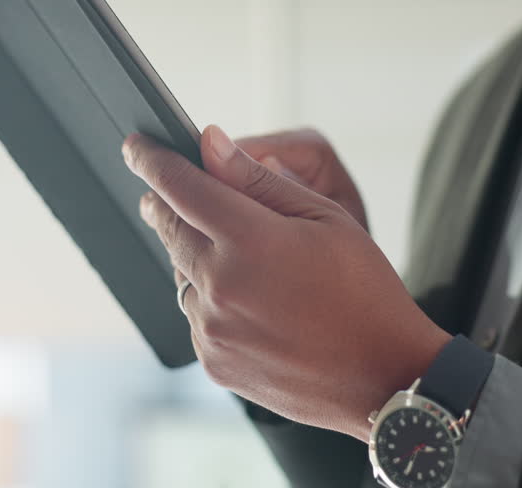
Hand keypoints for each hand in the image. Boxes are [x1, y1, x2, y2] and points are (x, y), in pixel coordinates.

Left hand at [123, 125, 450, 441]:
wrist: (384, 377)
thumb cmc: (365, 290)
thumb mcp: (325, 218)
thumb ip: (259, 180)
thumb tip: (210, 144)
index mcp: (250, 241)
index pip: (180, 186)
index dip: (152, 160)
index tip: (136, 145)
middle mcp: (220, 286)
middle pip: (170, 227)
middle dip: (164, 202)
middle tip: (163, 187)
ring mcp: (213, 330)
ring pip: (181, 272)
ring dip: (193, 252)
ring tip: (234, 251)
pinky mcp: (213, 362)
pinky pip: (195, 314)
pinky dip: (209, 296)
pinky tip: (249, 298)